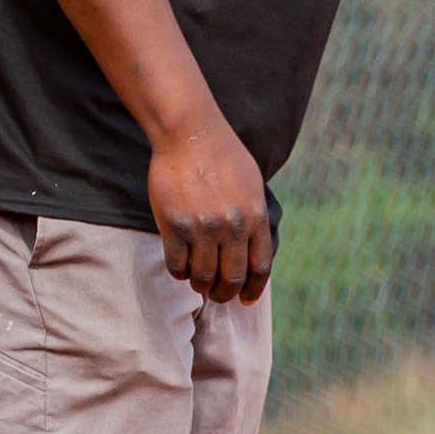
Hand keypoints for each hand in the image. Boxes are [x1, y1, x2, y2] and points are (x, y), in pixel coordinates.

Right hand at [148, 112, 270, 303]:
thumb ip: (255, 217)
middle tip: (219, 295)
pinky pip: (176, 265)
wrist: (189, 134)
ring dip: (201, 285)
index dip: (254, 289)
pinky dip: (179, 273)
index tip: (247, 300)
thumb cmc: (223, 155)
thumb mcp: (252, 185)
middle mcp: (231, 227)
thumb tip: (254, 249)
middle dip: (226, 293)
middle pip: (232, 278)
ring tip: (198, 282)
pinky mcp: (174, 226)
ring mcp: (202, 228)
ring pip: (203, 277)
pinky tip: (180, 268)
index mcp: (255, 217)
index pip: (260, 267)